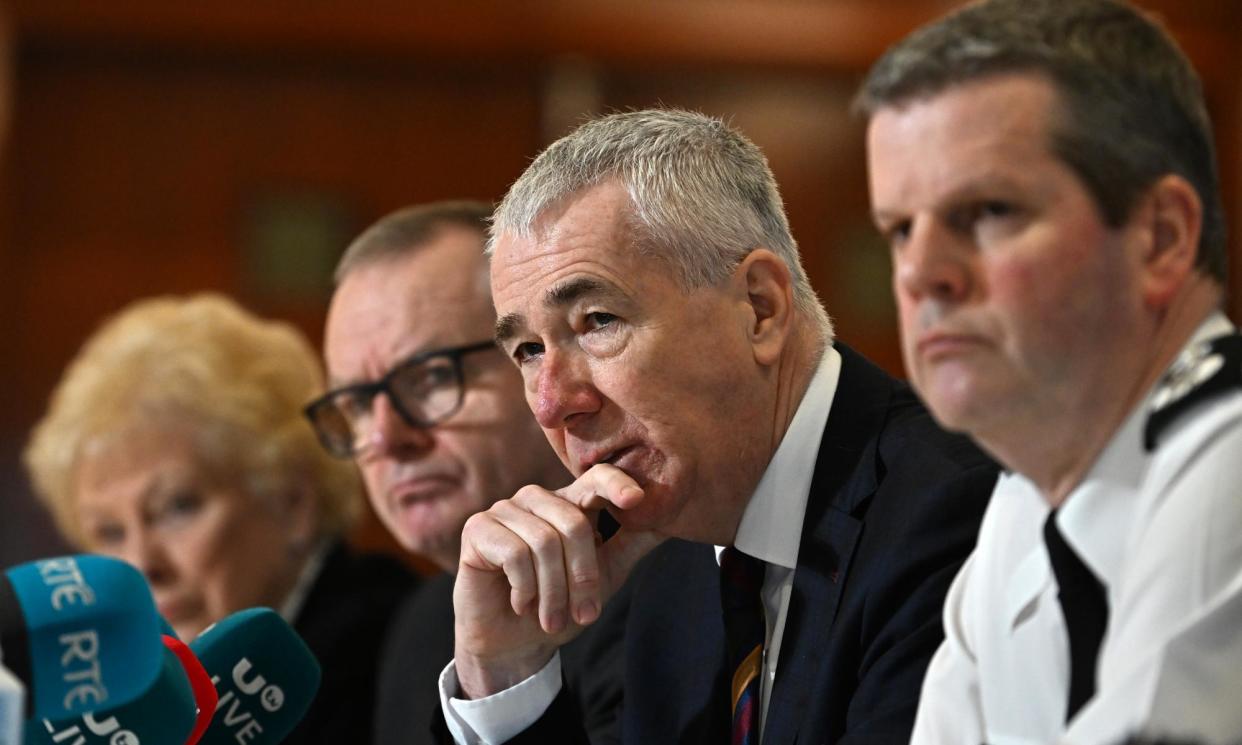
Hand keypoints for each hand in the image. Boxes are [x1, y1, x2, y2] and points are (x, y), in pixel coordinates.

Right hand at [452, 464, 662, 697]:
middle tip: (585, 615)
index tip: (636, 500)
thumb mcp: (606, 576)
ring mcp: (505, 509)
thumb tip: (672, 518)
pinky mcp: (477, 528)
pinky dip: (525, 588)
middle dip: (583, 577)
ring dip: (553, 592)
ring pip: (544, 541)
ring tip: (550, 617)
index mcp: (569, 504)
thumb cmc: (560, 606)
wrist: (514, 643)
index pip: (595, 479)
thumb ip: (633, 543)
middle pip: (574, 523)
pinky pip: (514, 554)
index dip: (616, 483)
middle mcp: (537, 499)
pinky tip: (520, 602)